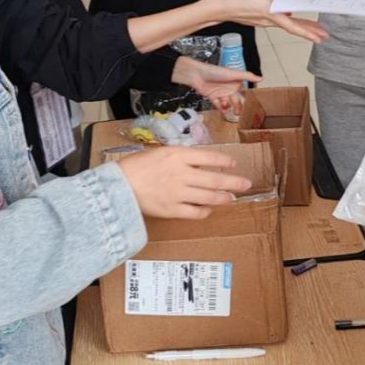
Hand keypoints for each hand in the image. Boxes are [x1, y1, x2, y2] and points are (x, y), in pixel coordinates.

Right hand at [118, 147, 253, 218]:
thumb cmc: (135, 167)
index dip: (224, 161)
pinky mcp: (172, 210)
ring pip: (209, 196)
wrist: (117, 187)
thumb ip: (180, 157)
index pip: (208, 156)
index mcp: (177, 155)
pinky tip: (209, 209)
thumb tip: (199, 164)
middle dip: (233, 181)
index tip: (233, 164)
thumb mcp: (159, 153)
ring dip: (224, 197)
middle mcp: (181, 173)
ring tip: (232, 198)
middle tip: (246, 183)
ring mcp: (178, 193)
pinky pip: (196, 212)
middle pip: (215, 178)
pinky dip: (205, 211)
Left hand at [171, 58, 259, 117]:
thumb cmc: (215, 71)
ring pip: (228, 103)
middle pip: (236, 100)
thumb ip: (247, 76)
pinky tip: (224, 113)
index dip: (247, 99)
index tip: (251, 107)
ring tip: (232, 114)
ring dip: (230, 108)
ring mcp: (220, 93)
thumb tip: (261, 78)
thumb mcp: (233, 73)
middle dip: (239, 107)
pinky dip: (221, 109)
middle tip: (240, 114)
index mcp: (235, 82)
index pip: (243, 92)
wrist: (197, 75)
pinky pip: (218, 105)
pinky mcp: (212, 96)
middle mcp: (228, 88)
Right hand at [210, 0, 329, 42]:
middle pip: (293, 28)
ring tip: (311, 28)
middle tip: (323, 36)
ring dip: (299, 27)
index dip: (308, 32)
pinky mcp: (258, 19)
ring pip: (285, 26)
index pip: (292, 26)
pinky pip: (277, 22)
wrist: (216, 8)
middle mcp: (268, 21)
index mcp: (270, 14)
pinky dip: (287, 21)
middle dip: (309, 32)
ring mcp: (263, 22)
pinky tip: (289, 16)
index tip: (319, 37)